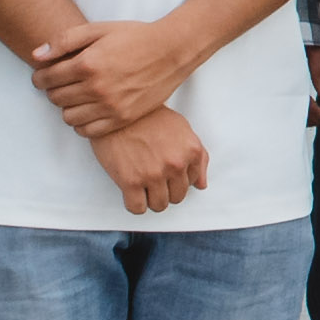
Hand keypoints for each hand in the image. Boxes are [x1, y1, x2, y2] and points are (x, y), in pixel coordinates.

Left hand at [32, 9, 201, 142]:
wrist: (171, 51)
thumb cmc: (135, 37)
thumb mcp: (99, 29)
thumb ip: (64, 40)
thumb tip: (36, 56)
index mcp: (88, 64)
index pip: (46, 78)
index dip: (39, 77)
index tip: (42, 75)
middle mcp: (97, 88)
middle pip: (55, 98)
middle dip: (52, 90)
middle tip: (60, 83)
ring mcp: (110, 106)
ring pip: (68, 117)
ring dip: (66, 107)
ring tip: (75, 96)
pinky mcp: (122, 119)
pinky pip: (88, 131)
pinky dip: (82, 123)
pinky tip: (88, 109)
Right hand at [88, 103, 211, 214]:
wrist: (118, 110)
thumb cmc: (148, 116)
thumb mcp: (182, 129)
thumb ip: (198, 157)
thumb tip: (201, 184)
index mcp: (190, 151)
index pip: (192, 182)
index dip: (178, 179)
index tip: (167, 173)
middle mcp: (175, 164)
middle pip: (176, 197)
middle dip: (166, 190)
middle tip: (154, 179)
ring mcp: (153, 174)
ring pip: (159, 205)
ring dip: (151, 199)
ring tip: (143, 185)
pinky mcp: (130, 181)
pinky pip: (137, 208)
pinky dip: (135, 204)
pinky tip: (131, 192)